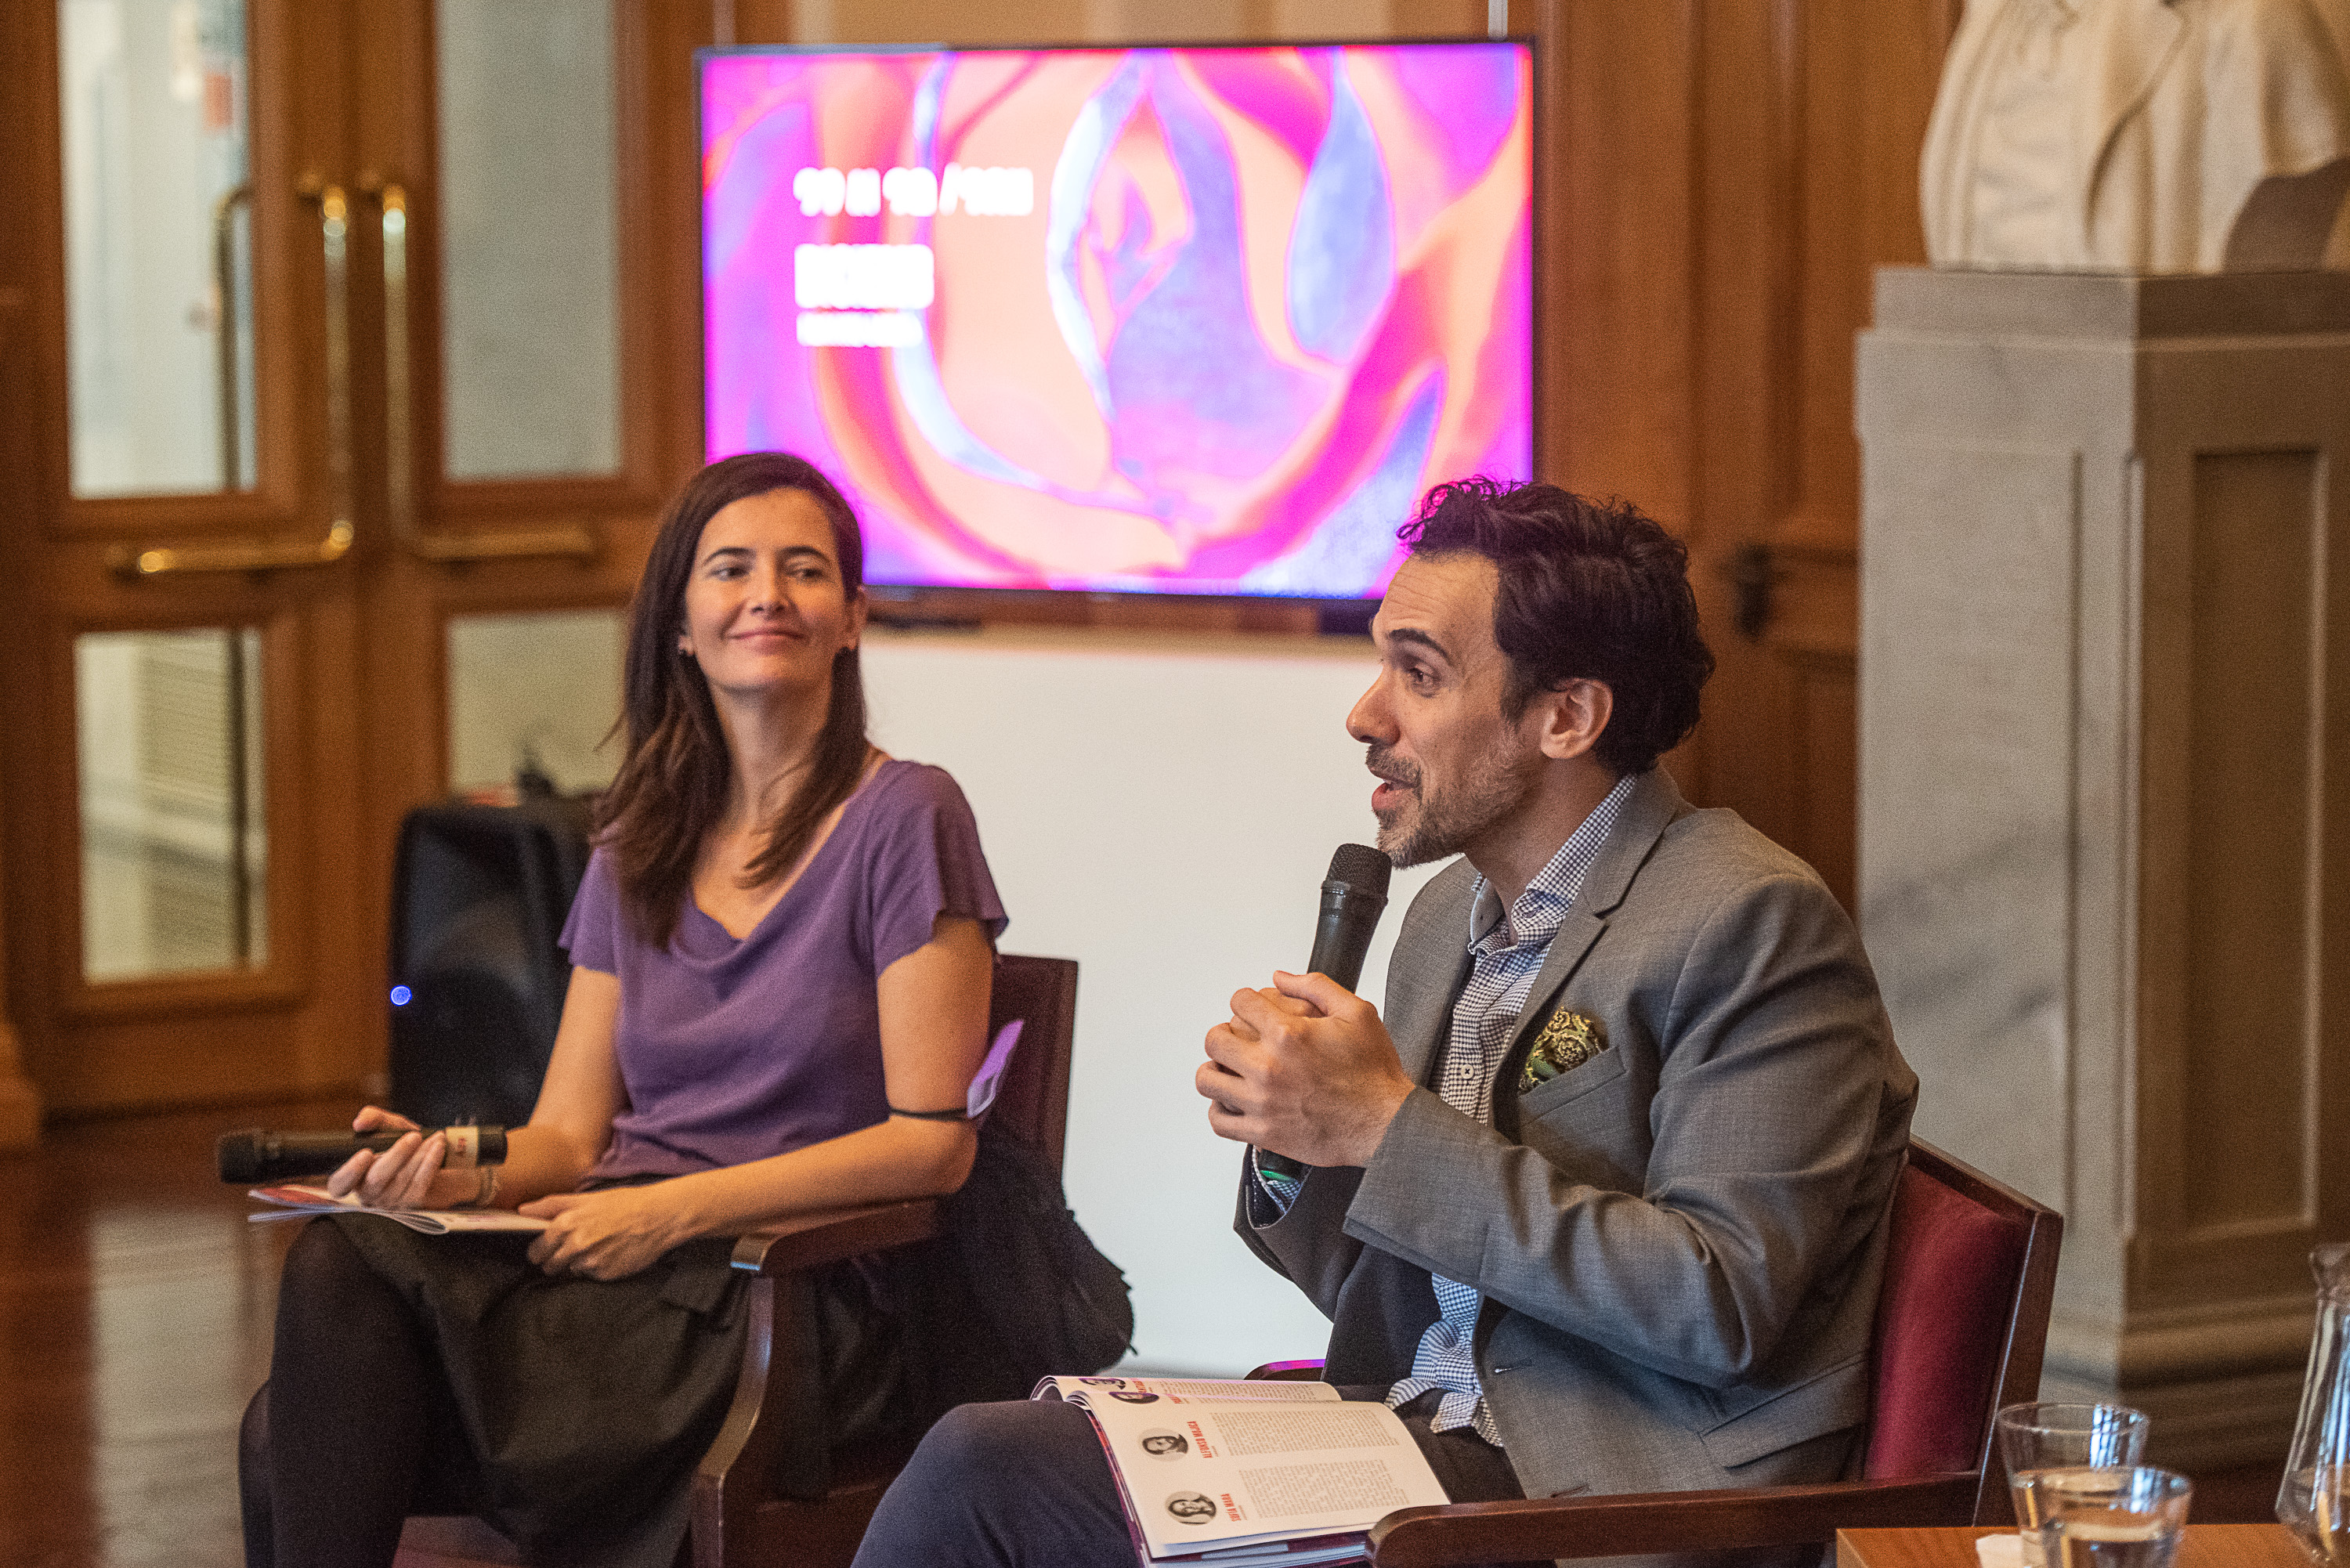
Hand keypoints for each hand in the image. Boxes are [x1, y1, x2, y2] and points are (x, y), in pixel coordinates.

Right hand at [323, 1107, 473, 1210]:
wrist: (432, 1160)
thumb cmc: (402, 1143)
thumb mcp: (388, 1126)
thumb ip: (373, 1119)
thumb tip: (361, 1122)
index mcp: (354, 1177)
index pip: (338, 1185)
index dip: (348, 1173)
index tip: (365, 1153)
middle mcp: (368, 1193)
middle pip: (376, 1179)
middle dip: (397, 1155)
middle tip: (414, 1136)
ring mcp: (389, 1202)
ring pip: (401, 1180)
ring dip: (420, 1155)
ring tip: (433, 1138)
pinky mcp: (409, 1204)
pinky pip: (420, 1184)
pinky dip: (430, 1163)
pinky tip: (438, 1148)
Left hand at [520, 1186, 694, 1280]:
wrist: (660, 1216)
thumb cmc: (625, 1203)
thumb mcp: (587, 1197)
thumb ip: (551, 1204)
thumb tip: (522, 1211)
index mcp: (566, 1223)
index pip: (536, 1249)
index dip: (538, 1250)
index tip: (544, 1248)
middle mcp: (575, 1245)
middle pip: (548, 1265)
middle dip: (554, 1259)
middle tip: (571, 1248)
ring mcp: (590, 1262)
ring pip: (568, 1272)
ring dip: (575, 1264)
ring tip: (594, 1249)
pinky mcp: (604, 1275)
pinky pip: (588, 1276)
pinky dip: (594, 1268)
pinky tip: (608, 1254)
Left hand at [1196, 970, 1415, 1167]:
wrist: (1386, 1124)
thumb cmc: (1374, 1074)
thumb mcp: (1357, 1013)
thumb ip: (1315, 987)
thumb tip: (1282, 978)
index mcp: (1289, 1034)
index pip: (1240, 1003)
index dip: (1246, 1001)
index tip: (1251, 1009)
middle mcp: (1269, 1067)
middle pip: (1215, 1039)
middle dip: (1225, 1032)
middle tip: (1237, 1038)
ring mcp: (1262, 1102)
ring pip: (1208, 1080)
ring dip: (1216, 1069)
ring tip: (1229, 1069)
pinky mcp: (1263, 1133)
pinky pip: (1219, 1121)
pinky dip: (1220, 1110)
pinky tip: (1233, 1103)